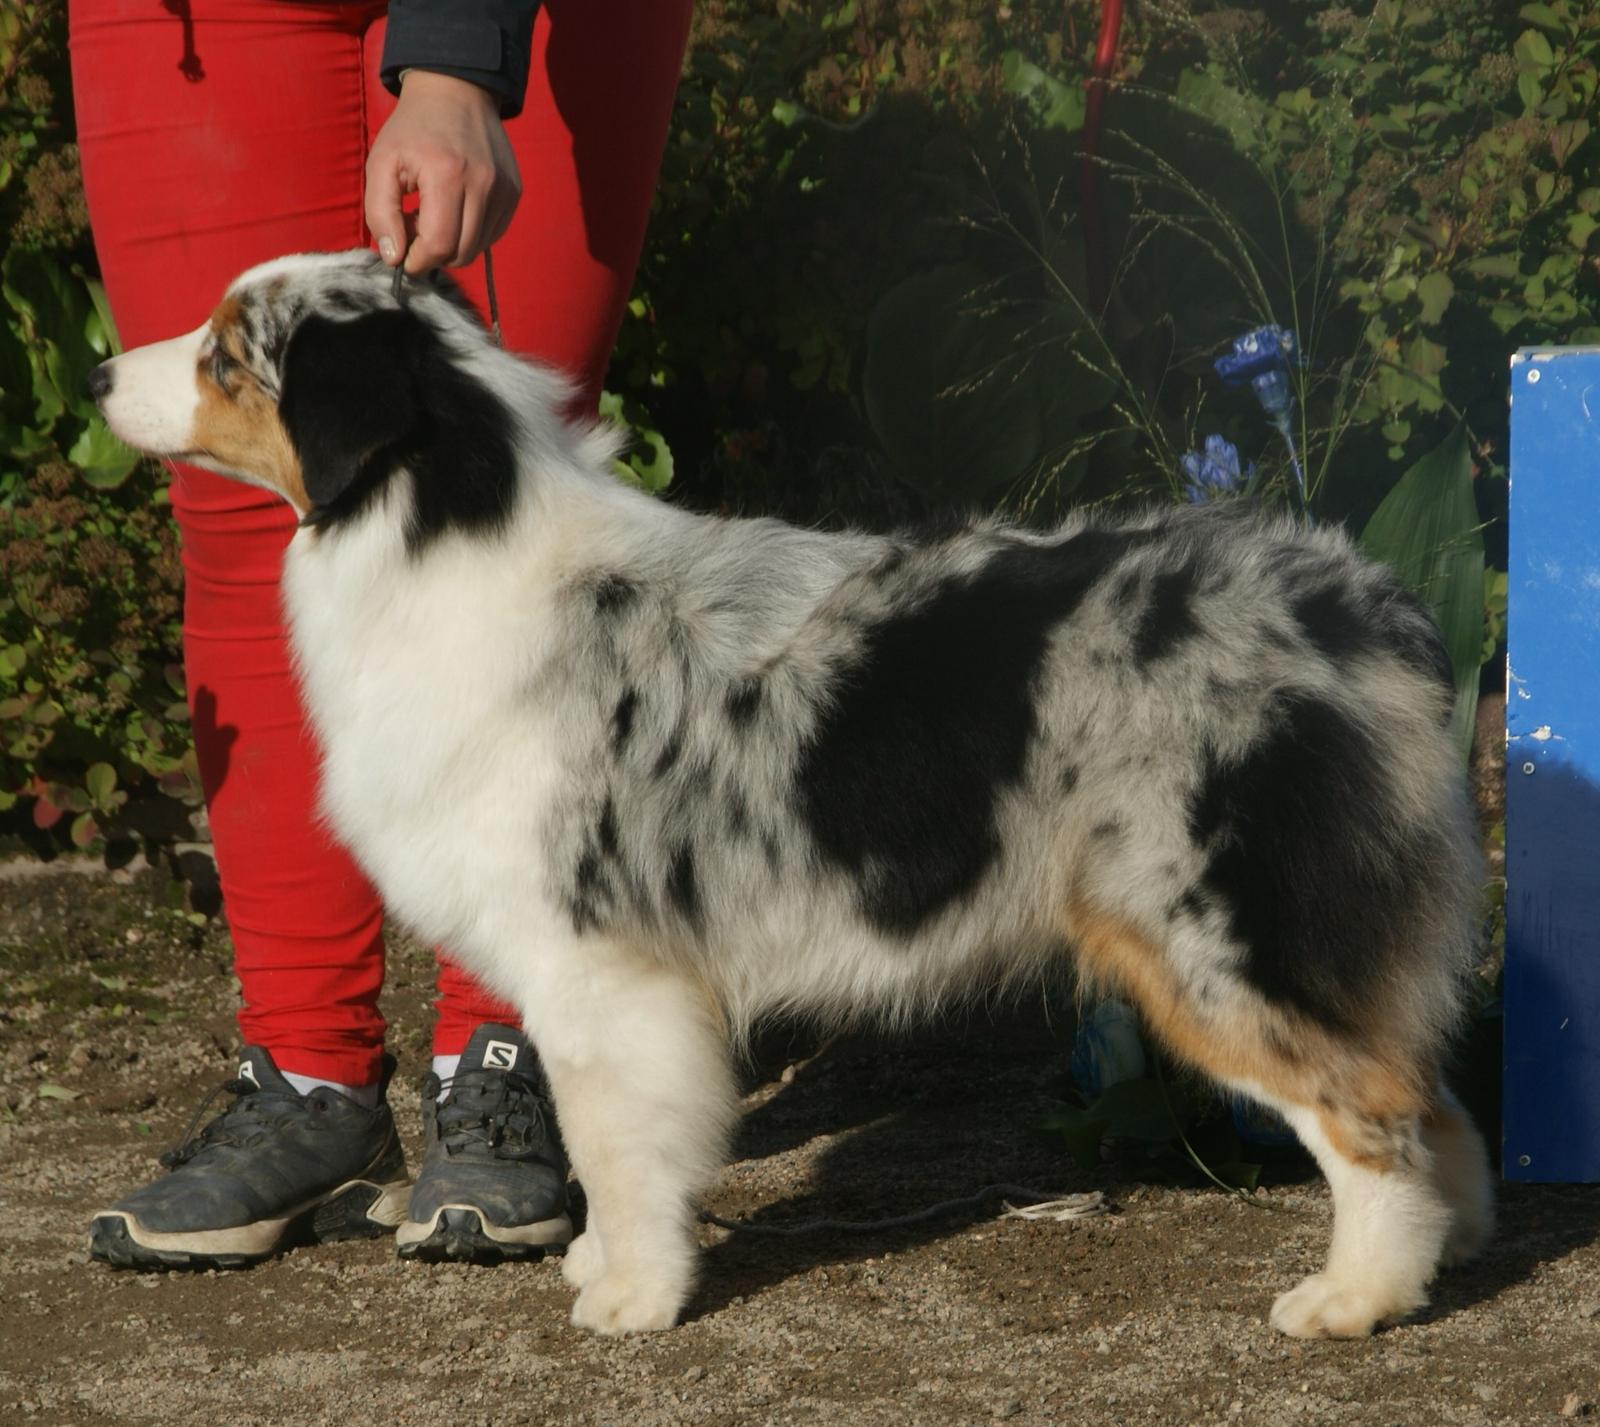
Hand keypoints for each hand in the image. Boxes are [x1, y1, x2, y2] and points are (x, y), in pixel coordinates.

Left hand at [365, 70, 520, 274]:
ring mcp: (504, 189)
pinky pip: (492, 233)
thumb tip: (393, 257)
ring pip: (478, 248)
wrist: (455, 91)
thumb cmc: (412, 129)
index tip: (402, 251)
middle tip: (415, 230)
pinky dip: (471, 234)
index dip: (417, 260)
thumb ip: (380, 213)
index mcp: (446, 174)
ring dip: (452, 245)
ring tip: (434, 218)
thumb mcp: (380, 163)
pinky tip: (455, 211)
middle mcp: (483, 184)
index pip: (439, 245)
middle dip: (434, 254)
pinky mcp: (514, 192)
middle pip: (461, 253)